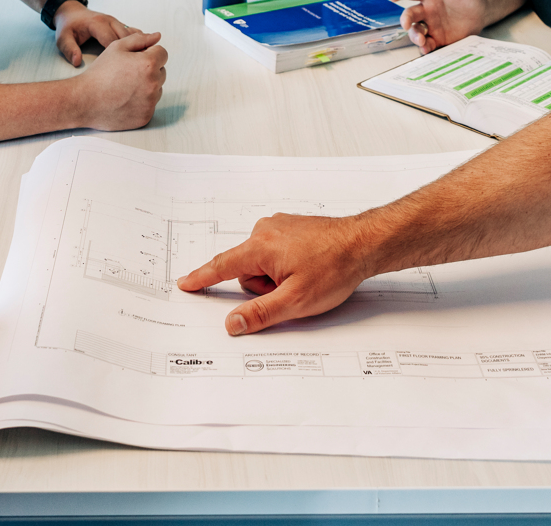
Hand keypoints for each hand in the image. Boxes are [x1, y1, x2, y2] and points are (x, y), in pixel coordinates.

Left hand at [53, 2, 139, 66]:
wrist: (71, 12)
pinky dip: (141, 41)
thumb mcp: (62, 38)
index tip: (124, 68)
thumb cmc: (68, 26)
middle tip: (139, 67)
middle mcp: (109, 21)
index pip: (112, 40)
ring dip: (141, 46)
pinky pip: (134, 32)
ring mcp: (116, 22)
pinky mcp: (119, 24)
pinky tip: (147, 52)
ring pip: (133, 34)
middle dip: (133, 52)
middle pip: (127, 37)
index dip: (119, 55)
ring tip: (148, 61)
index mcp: (97, 23)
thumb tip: (77, 61)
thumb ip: (69, 49)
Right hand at [74, 29, 166, 130]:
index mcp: (149, 64)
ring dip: (147, 86)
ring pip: (157, 89)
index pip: (162, 53)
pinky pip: (150, 105)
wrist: (85, 100)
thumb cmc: (100, 73)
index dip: (149, 53)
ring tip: (125, 87)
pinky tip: (125, 99)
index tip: (135, 59)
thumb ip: (140, 39)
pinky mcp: (146, 116)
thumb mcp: (117, 47)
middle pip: (161, 71)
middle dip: (149, 69)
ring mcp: (150, 102)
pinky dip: (141, 102)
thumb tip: (157, 36)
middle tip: (127, 73)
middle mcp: (154, 84)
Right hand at [177, 212, 375, 334]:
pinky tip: (309, 267)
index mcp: (260, 246)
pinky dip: (287, 265)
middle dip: (264, 287)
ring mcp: (280, 226)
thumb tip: (232, 324)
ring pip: (263, 263)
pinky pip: (276, 252)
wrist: (365, 243)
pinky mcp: (292, 227)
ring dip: (278, 276)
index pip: (222, 266)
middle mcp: (265, 230)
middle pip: (247, 270)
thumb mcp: (295, 301)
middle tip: (292, 290)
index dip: (202, 278)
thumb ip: (260, 314)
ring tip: (306, 277)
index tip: (185, 283)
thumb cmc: (335, 267)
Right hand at [391, 0, 489, 52]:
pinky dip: (425, 48)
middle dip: (405, 19)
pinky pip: (427, 44)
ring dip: (415, 36)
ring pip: (416, 31)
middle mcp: (427, 10)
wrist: (482, 12)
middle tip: (406, 25)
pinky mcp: (438, 38)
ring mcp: (431, 25)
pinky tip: (426, 49)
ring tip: (421, 41)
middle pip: (410, 14)